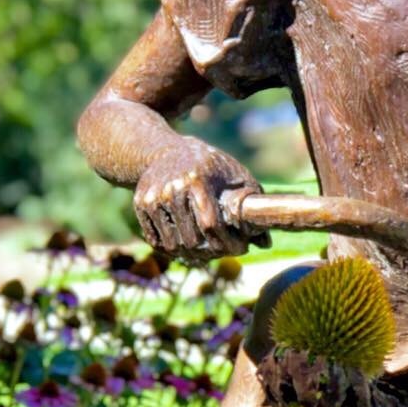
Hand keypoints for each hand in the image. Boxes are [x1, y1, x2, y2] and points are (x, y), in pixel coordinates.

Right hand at [133, 140, 267, 261]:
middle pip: (192, 240)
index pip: (211, 225)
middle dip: (213, 252)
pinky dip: (174, 251)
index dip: (228, 243)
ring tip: (209, 251)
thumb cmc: (209, 166)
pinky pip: (157, 242)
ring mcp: (153, 197)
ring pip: (174, 246)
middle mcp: (172, 188)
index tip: (241, 249)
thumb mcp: (234, 176)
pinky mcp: (141, 205)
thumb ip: (251, 206)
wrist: (165, 151)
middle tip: (225, 251)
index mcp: (197, 179)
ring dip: (194, 255)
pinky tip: (189, 248)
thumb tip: (266, 243)